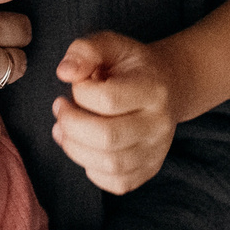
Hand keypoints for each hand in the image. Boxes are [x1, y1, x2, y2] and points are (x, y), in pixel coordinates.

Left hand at [51, 32, 181, 195]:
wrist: (169, 86)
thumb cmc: (132, 66)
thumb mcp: (112, 45)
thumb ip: (86, 50)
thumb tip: (65, 73)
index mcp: (153, 89)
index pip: (107, 100)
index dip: (80, 93)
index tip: (76, 85)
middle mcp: (160, 123)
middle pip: (107, 138)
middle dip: (71, 125)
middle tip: (60, 110)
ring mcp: (157, 150)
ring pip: (110, 164)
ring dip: (75, 149)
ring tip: (64, 130)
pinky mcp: (150, 169)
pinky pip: (116, 184)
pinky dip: (92, 170)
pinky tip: (85, 148)